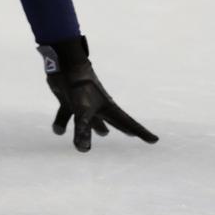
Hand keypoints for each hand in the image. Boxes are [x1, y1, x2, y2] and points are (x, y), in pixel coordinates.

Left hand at [37, 36, 157, 151]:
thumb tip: (83, 150)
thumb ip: (83, 131)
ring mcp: (82, 103)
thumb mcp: (82, 110)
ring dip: (94, 128)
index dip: (141, 133)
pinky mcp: (68, 100)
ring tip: (104, 134)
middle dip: (123, 127)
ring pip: (89, 120)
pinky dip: (61, 124)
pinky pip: (66, 116)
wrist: (64, 64)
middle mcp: (97, 106)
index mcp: (108, 108)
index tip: (155, 140)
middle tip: (133, 134)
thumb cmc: (79, 86)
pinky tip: (59, 131)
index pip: (128, 123)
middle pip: (113, 121)